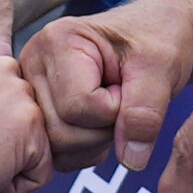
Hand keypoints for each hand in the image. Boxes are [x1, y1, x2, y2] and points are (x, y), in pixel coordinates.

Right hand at [19, 0, 192, 175]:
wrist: (159, 32)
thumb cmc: (158, 37)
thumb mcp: (160, 66)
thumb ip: (145, 112)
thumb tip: (132, 161)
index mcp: (57, 40)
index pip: (78, 106)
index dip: (114, 109)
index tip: (129, 84)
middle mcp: (33, 63)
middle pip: (60, 132)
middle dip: (103, 129)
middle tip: (123, 99)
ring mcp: (32, 89)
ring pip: (56, 148)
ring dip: (95, 142)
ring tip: (113, 109)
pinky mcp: (39, 110)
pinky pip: (56, 153)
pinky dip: (85, 149)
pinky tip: (100, 123)